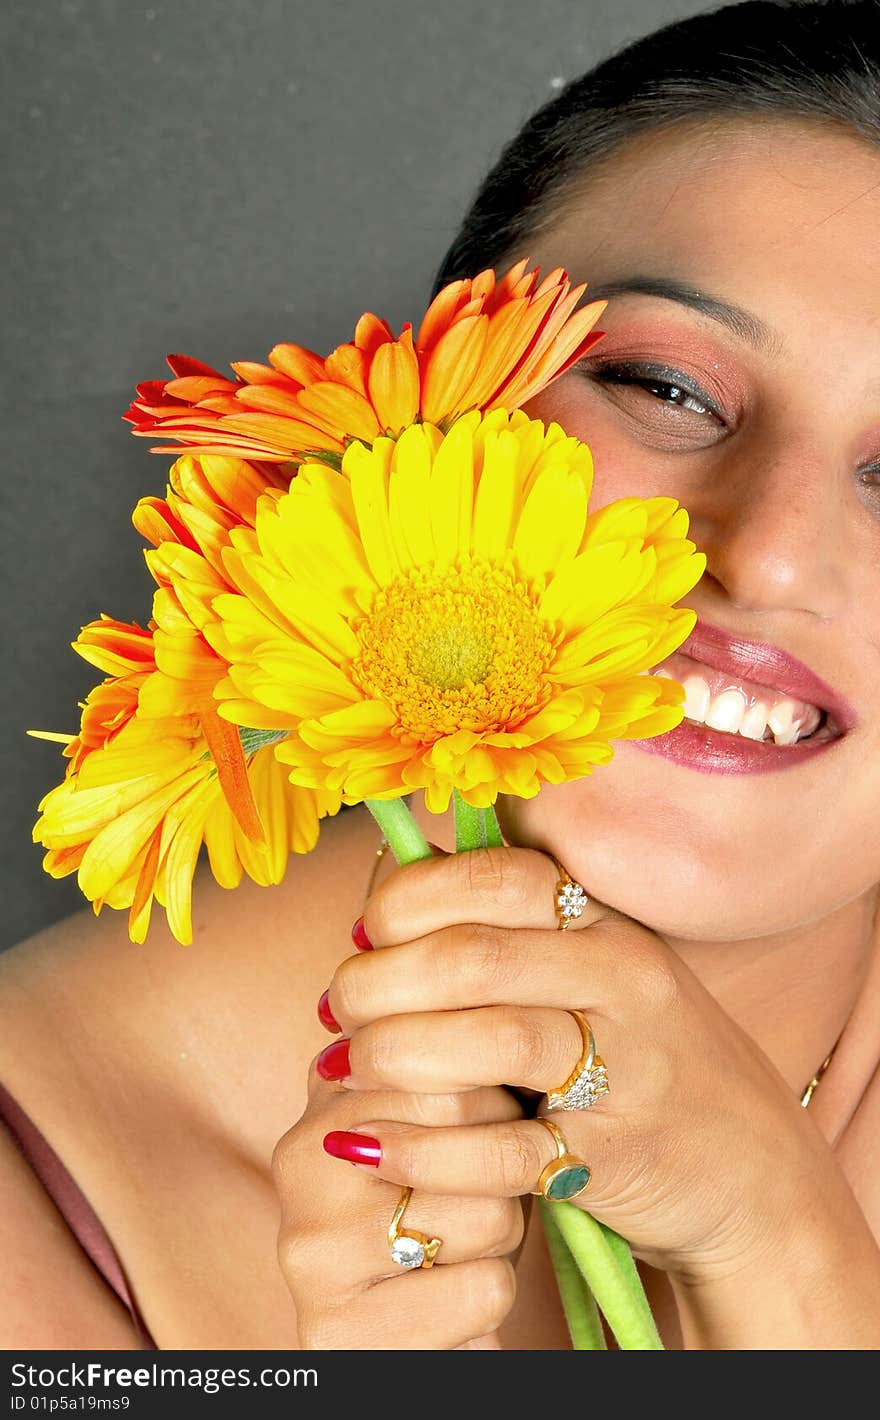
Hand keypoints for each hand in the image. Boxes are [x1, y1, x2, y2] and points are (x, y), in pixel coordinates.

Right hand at [271, 1072, 523, 1348]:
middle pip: (465, 1121)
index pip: (438, 1049)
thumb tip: (441, 963)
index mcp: (324, 1093)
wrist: (410, 1329)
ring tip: (464, 1242)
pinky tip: (451, 1295)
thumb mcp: (436, 1116)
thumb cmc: (443, 1206)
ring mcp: (311, 1250)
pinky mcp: (340, 1333)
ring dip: (503, 1233)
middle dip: (501, 1156)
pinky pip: (484, 1290)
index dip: (492, 1089)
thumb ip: (440, 1045)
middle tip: (480, 1183)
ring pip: (486, 1212)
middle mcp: (300, 1162)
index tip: (490, 1111)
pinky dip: (490, 1296)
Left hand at [318, 846, 838, 1282]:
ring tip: (347, 1068)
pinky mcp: (617, 1156)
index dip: (406, 899)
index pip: (495, 874)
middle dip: (380, 980)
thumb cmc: (638, 1058)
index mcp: (606, 924)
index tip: (362, 934)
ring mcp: (629, 1068)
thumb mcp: (591, 974)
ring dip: (395, 1054)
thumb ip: (503, 933)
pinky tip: (372, 1146)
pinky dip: (426, 1148)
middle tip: (339, 1010)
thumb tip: (376, 900)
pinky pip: (507, 1150)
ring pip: (493, 1041)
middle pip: (476, 956)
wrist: (751, 1173)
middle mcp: (625, 980)